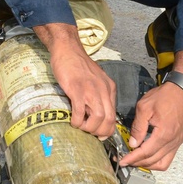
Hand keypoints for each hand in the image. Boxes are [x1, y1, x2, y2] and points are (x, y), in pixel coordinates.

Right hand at [36, 22, 116, 138]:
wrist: (67, 49)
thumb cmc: (78, 65)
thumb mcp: (95, 80)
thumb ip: (98, 94)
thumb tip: (95, 113)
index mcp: (109, 88)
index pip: (114, 115)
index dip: (108, 129)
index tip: (99, 134)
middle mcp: (103, 90)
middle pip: (109, 119)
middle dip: (100, 132)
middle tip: (89, 133)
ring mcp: (90, 90)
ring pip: (98, 117)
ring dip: (89, 128)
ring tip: (80, 126)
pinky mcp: (77, 89)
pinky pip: (80, 112)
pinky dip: (77, 121)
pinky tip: (72, 120)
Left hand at [119, 82, 182, 169]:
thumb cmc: (164, 96)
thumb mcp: (145, 107)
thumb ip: (138, 127)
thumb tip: (133, 143)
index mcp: (163, 134)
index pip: (146, 153)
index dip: (133, 159)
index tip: (122, 161)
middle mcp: (172, 142)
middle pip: (153, 161)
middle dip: (138, 163)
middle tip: (126, 160)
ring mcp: (177, 142)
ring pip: (163, 163)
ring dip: (148, 164)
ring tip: (136, 160)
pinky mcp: (179, 140)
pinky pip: (169, 157)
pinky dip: (157, 160)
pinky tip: (148, 155)